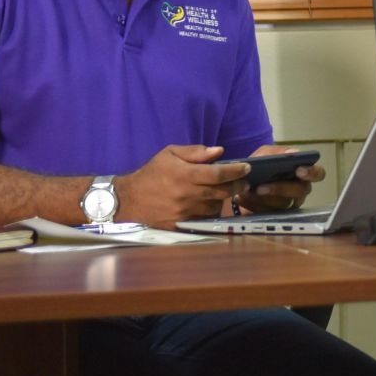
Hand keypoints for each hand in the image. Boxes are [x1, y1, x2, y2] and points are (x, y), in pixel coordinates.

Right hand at [114, 145, 250, 225]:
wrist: (129, 200)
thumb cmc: (152, 173)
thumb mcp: (170, 154)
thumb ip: (195, 152)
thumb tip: (219, 151)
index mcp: (184, 175)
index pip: (218, 173)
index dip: (236, 170)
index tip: (247, 168)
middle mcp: (186, 195)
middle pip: (222, 191)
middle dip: (237, 185)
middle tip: (244, 181)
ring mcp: (184, 212)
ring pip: (216, 206)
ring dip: (224, 199)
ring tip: (225, 191)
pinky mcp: (181, 224)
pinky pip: (205, 218)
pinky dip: (211, 211)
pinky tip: (211, 204)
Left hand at [235, 146, 323, 213]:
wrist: (239, 183)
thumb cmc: (259, 165)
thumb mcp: (264, 154)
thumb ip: (276, 153)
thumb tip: (292, 154)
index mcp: (302, 172)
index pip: (318, 174)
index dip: (312, 173)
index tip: (299, 170)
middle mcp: (300, 189)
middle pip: (300, 191)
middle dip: (280, 188)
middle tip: (261, 187)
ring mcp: (288, 204)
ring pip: (283, 204)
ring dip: (263, 198)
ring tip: (247, 191)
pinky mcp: (274, 215)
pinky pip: (267, 213)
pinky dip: (252, 204)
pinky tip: (242, 198)